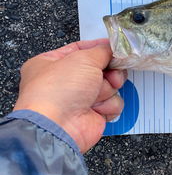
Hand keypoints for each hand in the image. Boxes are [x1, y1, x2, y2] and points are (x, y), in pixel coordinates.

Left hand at [13, 39, 126, 153]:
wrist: (58, 126)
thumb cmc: (59, 90)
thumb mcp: (83, 58)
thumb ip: (102, 50)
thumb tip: (113, 49)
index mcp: (53, 63)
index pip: (82, 49)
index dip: (101, 48)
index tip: (115, 48)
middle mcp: (66, 81)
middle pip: (101, 68)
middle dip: (109, 72)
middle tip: (110, 74)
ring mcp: (79, 98)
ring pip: (110, 86)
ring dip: (107, 89)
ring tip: (95, 94)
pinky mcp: (93, 114)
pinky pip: (113, 103)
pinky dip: (108, 105)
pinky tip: (96, 108)